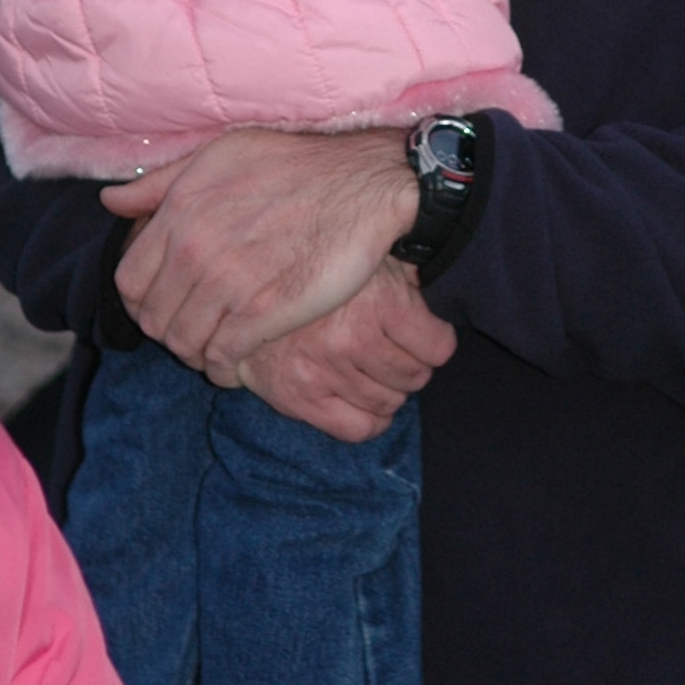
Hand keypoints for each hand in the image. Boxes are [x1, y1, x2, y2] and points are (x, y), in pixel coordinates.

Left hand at [101, 128, 417, 374]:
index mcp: (181, 210)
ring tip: (216, 345)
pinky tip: (237, 360)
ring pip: (184, 343)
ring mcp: (230, 282)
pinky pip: (222, 357)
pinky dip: (224, 367)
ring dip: (196, 351)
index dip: (142, 298)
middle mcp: (196, 247)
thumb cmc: (297, 164)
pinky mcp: (266, 311)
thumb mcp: (223, 153)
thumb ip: (162, 182)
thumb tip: (111, 203)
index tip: (165, 301)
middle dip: (168, 328)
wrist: (365, 183)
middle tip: (194, 326)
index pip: (128, 281)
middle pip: (153, 319)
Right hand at [234, 259, 456, 440]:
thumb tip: (440, 282)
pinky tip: (365, 399)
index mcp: (379, 300)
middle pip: (415, 376)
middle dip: (413, 365)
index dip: (436, 341)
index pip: (438, 347)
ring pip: (390, 403)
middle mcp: (353, 338)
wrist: (244, 283)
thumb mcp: (372, 255)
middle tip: (397, 351)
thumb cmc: (318, 265)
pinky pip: (357, 428)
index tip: (426, 336)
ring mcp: (324, 371)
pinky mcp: (298, 397)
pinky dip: (371, 419)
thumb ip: (408, 272)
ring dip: (391, 390)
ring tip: (377, 370)